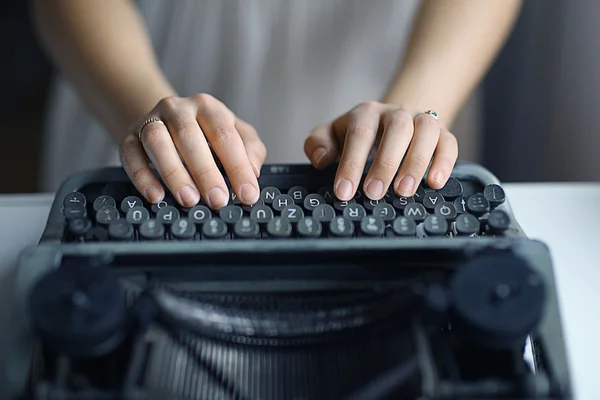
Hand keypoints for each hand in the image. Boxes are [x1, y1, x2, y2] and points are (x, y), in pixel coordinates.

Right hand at [119, 94, 265, 208]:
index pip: (225, 135)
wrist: (166, 122)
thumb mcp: (236, 135)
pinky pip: (131, 155)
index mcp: (209, 107)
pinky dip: (142, 177)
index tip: (247, 195)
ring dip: (174, 173)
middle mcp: (178, 109)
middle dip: (206, 172)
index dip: (238, 167)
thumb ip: (250, 149)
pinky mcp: (129, 137)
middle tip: (217, 200)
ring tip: (189, 199)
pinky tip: (156, 196)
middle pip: (190, 137)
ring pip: (158, 141)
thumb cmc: (207, 134)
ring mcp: (151, 120)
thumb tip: (253, 171)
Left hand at [304, 102, 457, 200]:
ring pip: (425, 134)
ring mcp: (421, 121)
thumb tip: (320, 159)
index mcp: (366, 113)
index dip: (351, 163)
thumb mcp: (333, 136)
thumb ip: (318, 143)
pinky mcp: (443, 134)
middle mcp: (396, 113)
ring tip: (403, 192)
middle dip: (385, 164)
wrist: (395, 121)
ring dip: (415, 163)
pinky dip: (444, 162)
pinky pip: (449, 143)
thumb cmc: (360, 136)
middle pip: (396, 131)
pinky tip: (435, 183)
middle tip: (374, 193)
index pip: (359, 133)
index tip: (344, 192)